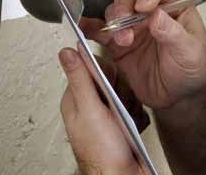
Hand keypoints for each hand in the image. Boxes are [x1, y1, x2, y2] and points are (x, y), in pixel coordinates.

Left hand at [59, 47, 145, 174]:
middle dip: (121, 91)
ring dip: (131, 106)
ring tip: (126, 121)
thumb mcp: (90, 110)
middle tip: (117, 107)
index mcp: (76, 100)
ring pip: (125, 93)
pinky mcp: (120, 124)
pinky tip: (132, 127)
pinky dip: (138, 117)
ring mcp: (106, 116)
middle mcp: (89, 106)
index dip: (105, 73)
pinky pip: (135, 108)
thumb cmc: (103, 154)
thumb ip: (80, 79)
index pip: (90, 68)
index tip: (110, 85)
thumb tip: (67, 52)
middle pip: (111, 79)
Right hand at [81, 0, 205, 110]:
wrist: (178, 97)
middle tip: (124, 19)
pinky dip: (90, 29)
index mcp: (174, 5)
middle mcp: (150, 10)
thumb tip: (157, 15)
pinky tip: (83, 30)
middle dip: (124, 3)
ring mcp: (132, 25)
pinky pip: (100, 31)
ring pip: (114, 10)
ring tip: (122, 41)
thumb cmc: (191, 70)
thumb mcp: (189, 52)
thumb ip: (173, 34)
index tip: (143, 6)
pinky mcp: (117, 43)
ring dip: (113, 21)